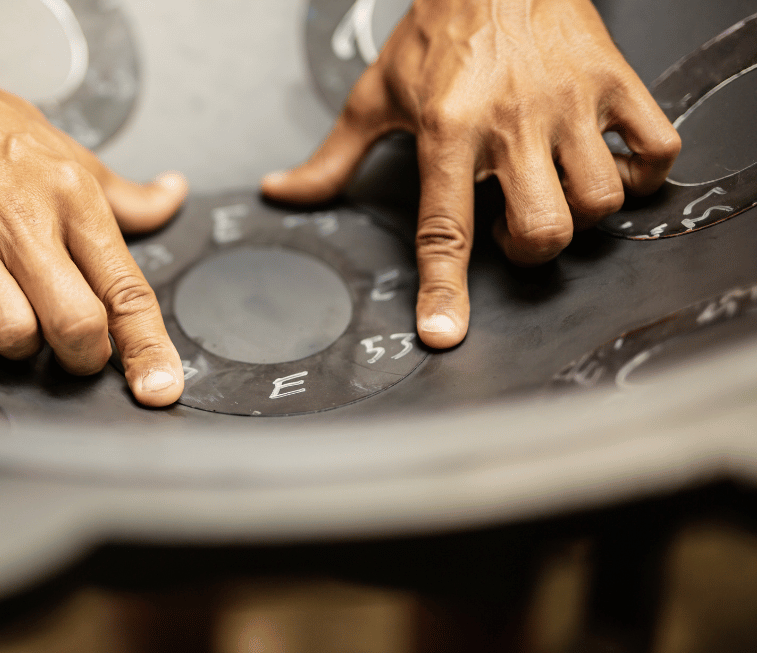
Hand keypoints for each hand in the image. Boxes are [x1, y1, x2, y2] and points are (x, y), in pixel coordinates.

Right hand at [0, 0, 187, 405]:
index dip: (147, 349)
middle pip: (75, 324)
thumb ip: (125, 195)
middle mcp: (22, 221)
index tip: (158, 389)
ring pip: (11, 335)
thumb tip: (171, 197)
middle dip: (82, 357)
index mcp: (71, 198)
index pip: (126, 290)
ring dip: (15, 343)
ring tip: (8, 312)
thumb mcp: (68, 154)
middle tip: (72, 349)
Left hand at [262, 0, 679, 347]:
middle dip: (531, 249)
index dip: (443, 289)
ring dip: (582, 214)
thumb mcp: (375, 95)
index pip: (443, 228)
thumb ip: (333, 158)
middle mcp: (511, 123)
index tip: (445, 332)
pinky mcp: (613, 82)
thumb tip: (284, 192)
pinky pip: (657, 150)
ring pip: (599, 201)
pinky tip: (612, 165)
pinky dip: (645, 173)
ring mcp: (569, 104)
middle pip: (543, 229)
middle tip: (517, 227)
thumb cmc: (437, 32)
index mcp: (447, 132)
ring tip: (558, 190)